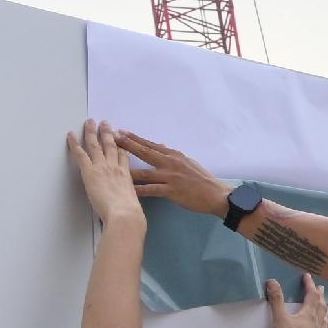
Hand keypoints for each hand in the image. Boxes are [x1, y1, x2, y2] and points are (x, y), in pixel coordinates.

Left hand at [66, 120, 144, 227]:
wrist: (124, 214)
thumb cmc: (129, 214)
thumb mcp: (132, 203)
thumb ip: (127, 200)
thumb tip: (126, 207)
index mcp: (126, 176)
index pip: (124, 157)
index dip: (121, 147)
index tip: (120, 141)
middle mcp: (115, 168)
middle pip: (111, 146)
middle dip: (108, 133)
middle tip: (105, 124)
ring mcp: (102, 167)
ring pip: (96, 145)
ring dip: (92, 132)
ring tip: (90, 122)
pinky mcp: (89, 171)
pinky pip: (80, 154)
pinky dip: (75, 143)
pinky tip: (71, 135)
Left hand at [113, 129, 230, 217]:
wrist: (216, 195)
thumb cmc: (203, 180)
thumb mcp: (188, 163)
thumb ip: (173, 156)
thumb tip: (160, 146)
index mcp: (174, 155)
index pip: (151, 145)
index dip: (135, 138)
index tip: (121, 132)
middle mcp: (170, 163)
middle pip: (144, 152)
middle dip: (127, 145)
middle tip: (111, 138)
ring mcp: (170, 177)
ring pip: (144, 171)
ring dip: (127, 168)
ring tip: (112, 164)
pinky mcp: (171, 191)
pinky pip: (150, 190)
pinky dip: (138, 190)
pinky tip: (126, 189)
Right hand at [259, 276, 327, 327]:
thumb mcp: (279, 318)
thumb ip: (276, 300)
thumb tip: (272, 281)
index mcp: (308, 313)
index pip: (311, 295)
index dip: (309, 284)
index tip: (307, 276)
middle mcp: (317, 321)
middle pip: (320, 304)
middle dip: (319, 294)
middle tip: (319, 287)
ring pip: (325, 315)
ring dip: (323, 306)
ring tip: (323, 303)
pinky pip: (325, 327)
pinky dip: (325, 321)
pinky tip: (325, 324)